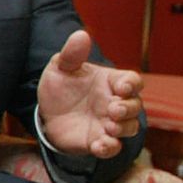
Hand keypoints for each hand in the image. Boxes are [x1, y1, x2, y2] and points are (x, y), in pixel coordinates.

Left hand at [37, 29, 142, 158]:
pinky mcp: (98, 141)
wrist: (46, 112)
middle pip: (136, 106)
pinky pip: (112, 148)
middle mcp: (116, 103)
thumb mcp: (61, 67)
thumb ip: (72, 53)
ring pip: (130, 128)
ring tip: (110, 127)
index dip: (131, 84)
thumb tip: (81, 34)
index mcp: (111, 82)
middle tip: (113, 109)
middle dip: (128, 108)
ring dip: (123, 129)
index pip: (132, 81)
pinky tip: (99, 145)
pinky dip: (109, 148)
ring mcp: (109, 124)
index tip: (121, 87)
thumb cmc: (61, 86)